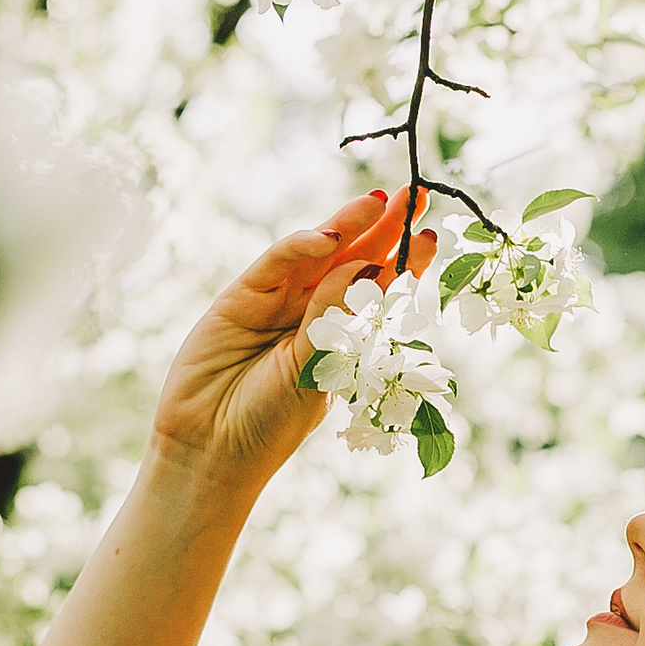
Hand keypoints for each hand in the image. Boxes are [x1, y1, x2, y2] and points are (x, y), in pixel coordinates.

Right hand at [151, 187, 439, 486]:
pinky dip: (299, 247)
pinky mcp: (240, 297)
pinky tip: (326, 236)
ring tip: (378, 202)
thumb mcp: (319, 372)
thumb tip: (373, 269)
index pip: (376, 290)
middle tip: (416, 196)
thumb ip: (340, 320)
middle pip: (352, 259)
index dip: (403, 262)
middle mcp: (311, 313)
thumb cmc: (271, 423)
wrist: (212, 449)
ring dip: (347, 226)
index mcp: (340, 337)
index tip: (431, 238)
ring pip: (317, 254)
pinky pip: (274, 265)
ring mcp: (275, 303)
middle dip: (383, 227)